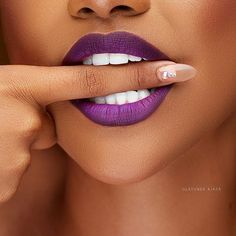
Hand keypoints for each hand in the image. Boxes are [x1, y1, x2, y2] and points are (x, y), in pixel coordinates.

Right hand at [0, 61, 196, 202]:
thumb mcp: (1, 94)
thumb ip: (34, 100)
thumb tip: (51, 117)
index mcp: (18, 85)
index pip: (96, 80)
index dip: (140, 76)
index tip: (176, 72)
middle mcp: (20, 114)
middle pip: (52, 122)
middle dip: (39, 124)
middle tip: (4, 124)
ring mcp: (15, 146)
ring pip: (39, 140)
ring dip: (21, 142)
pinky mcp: (8, 174)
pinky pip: (26, 161)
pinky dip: (13, 159)